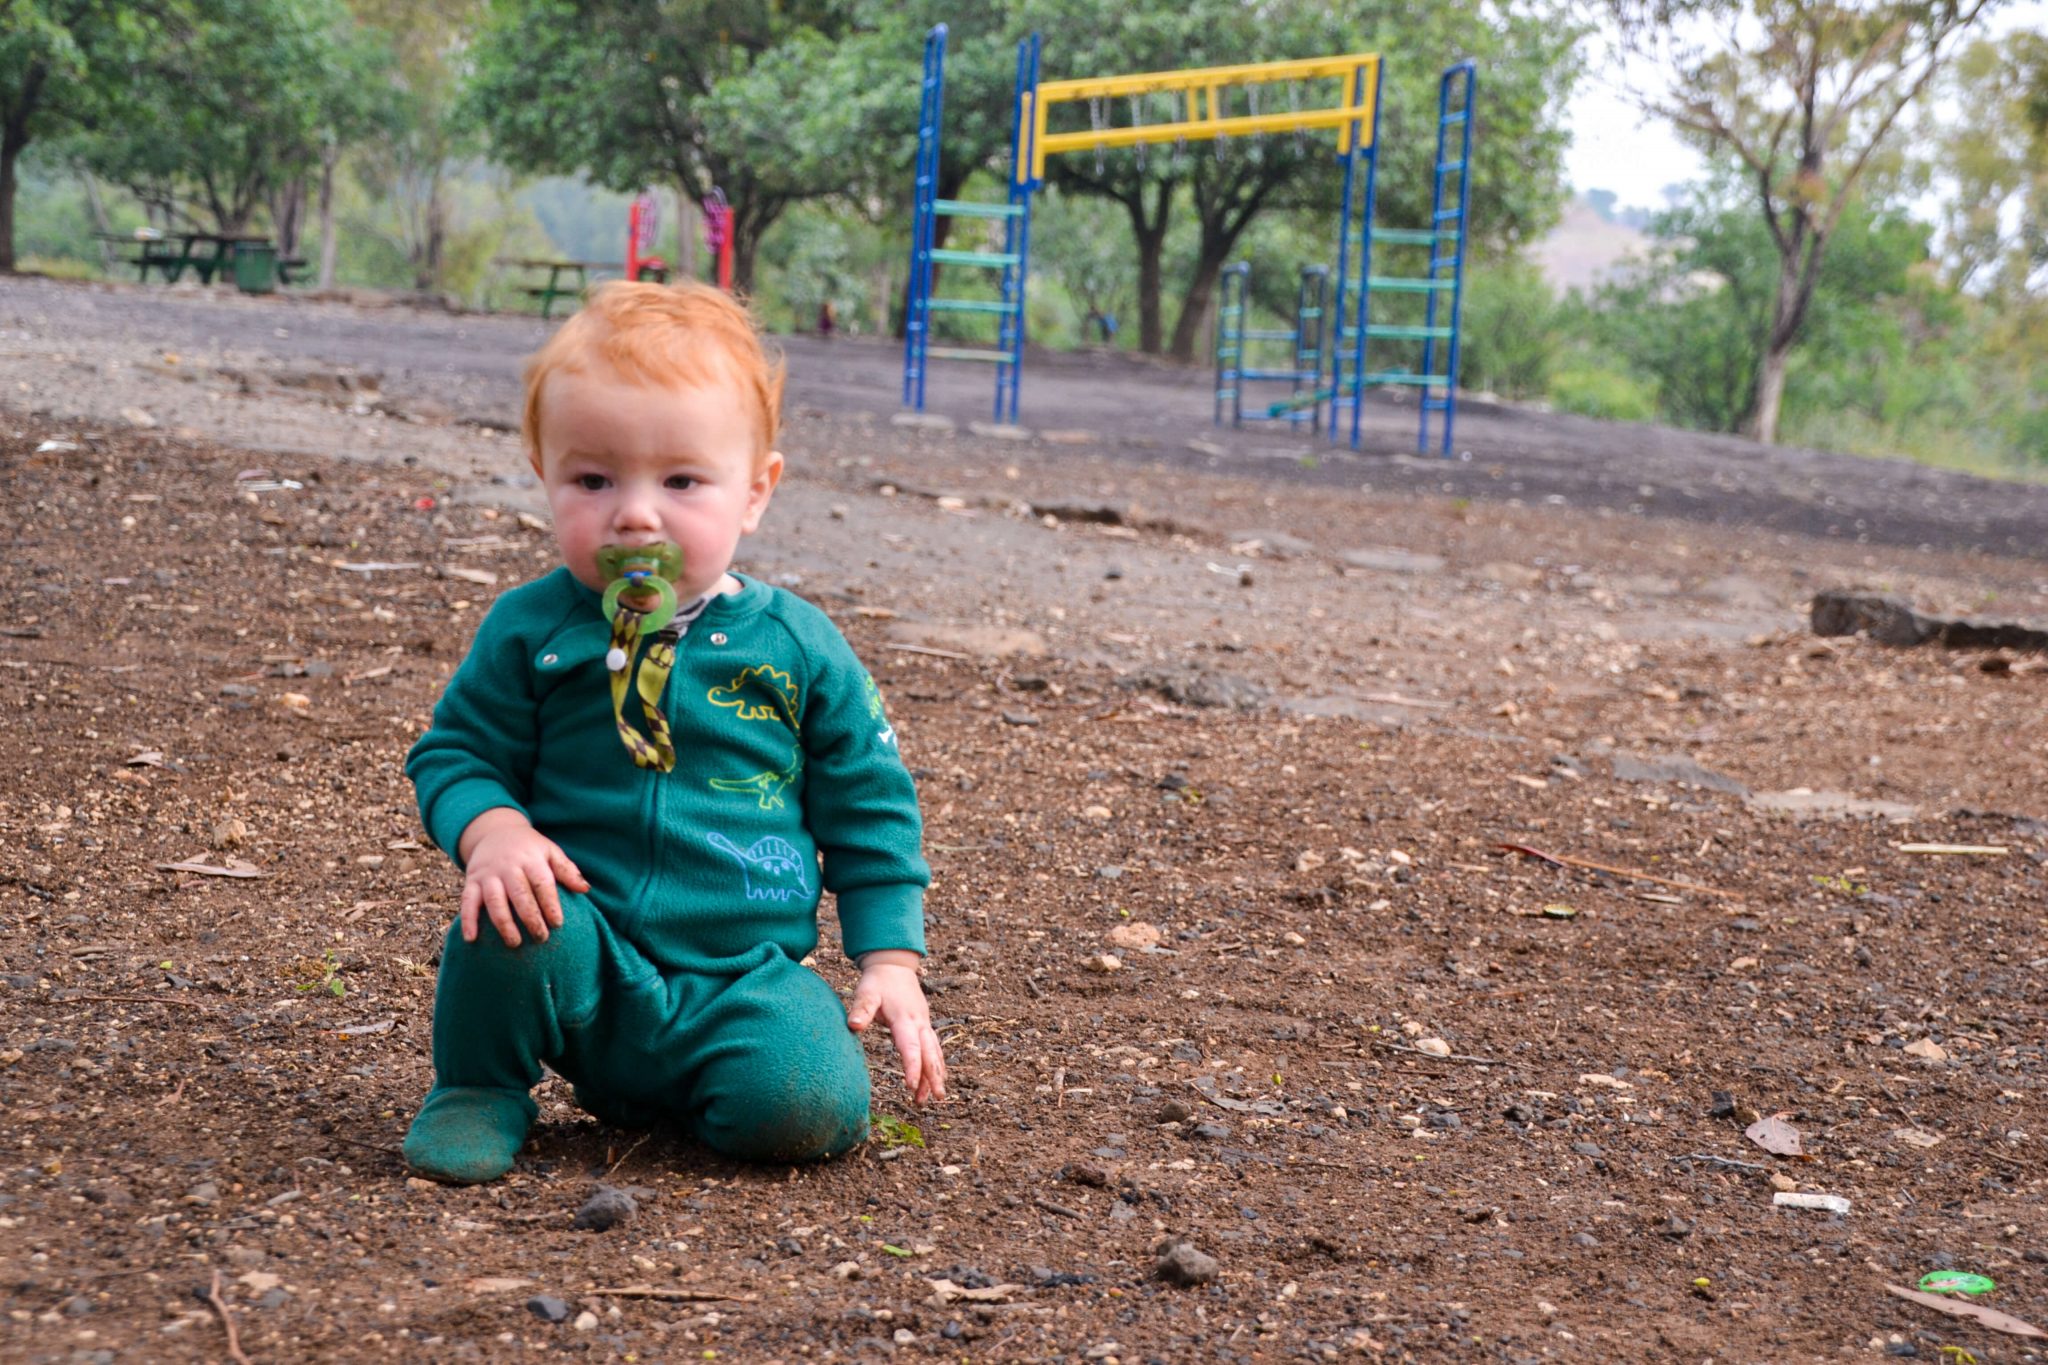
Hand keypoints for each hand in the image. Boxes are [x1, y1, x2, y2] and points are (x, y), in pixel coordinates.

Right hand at [454, 808, 588, 946]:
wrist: (495, 832)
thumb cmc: (529, 849)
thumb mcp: (550, 851)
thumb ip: (567, 870)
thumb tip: (585, 889)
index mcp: (530, 859)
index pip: (542, 883)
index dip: (550, 904)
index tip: (558, 923)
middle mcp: (508, 867)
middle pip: (519, 894)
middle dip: (530, 917)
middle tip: (541, 938)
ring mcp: (488, 874)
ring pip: (494, 900)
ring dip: (503, 923)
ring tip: (514, 942)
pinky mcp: (471, 881)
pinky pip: (467, 901)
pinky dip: (467, 920)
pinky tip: (471, 939)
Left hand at [846, 951, 946, 1103]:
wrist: (894, 966)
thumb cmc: (878, 982)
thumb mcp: (866, 993)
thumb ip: (861, 1009)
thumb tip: (853, 1026)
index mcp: (904, 1018)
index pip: (910, 1047)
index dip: (912, 1067)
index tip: (912, 1086)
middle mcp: (919, 1023)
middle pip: (929, 1053)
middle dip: (933, 1077)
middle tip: (935, 1099)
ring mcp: (924, 1024)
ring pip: (935, 1052)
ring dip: (936, 1074)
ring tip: (937, 1097)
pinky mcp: (924, 1025)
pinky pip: (934, 1047)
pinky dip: (937, 1063)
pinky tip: (937, 1078)